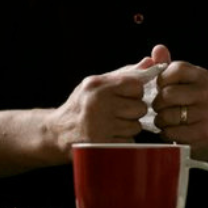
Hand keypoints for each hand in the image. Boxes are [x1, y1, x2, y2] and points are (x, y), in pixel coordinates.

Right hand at [44, 56, 161, 151]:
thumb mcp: (97, 83)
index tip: (125, 95)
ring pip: (136, 126)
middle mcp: (97, 104)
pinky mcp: (102, 144)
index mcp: (97, 85)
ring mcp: (99, 126)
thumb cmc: (82, 104)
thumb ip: (125, 73)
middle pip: (140, 107)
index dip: (135, 92)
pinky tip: (109, 135)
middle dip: (134, 111)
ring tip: (112, 123)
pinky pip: (129, 141)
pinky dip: (123, 140)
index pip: (136, 85)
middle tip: (119, 112)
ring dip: (128, 126)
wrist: (57, 132)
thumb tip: (150, 62)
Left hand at [147, 44, 207, 159]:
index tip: (159, 86)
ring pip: (169, 115)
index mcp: (203, 76)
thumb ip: (165, 64)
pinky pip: (173, 133)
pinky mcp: (204, 133)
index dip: (161, 79)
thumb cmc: (186, 101)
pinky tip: (170, 130)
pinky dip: (166, 133)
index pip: (176, 70)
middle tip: (158, 106)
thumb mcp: (178, 81)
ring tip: (164, 119)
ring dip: (160, 119)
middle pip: (169, 94)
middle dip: (157, 102)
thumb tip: (159, 49)